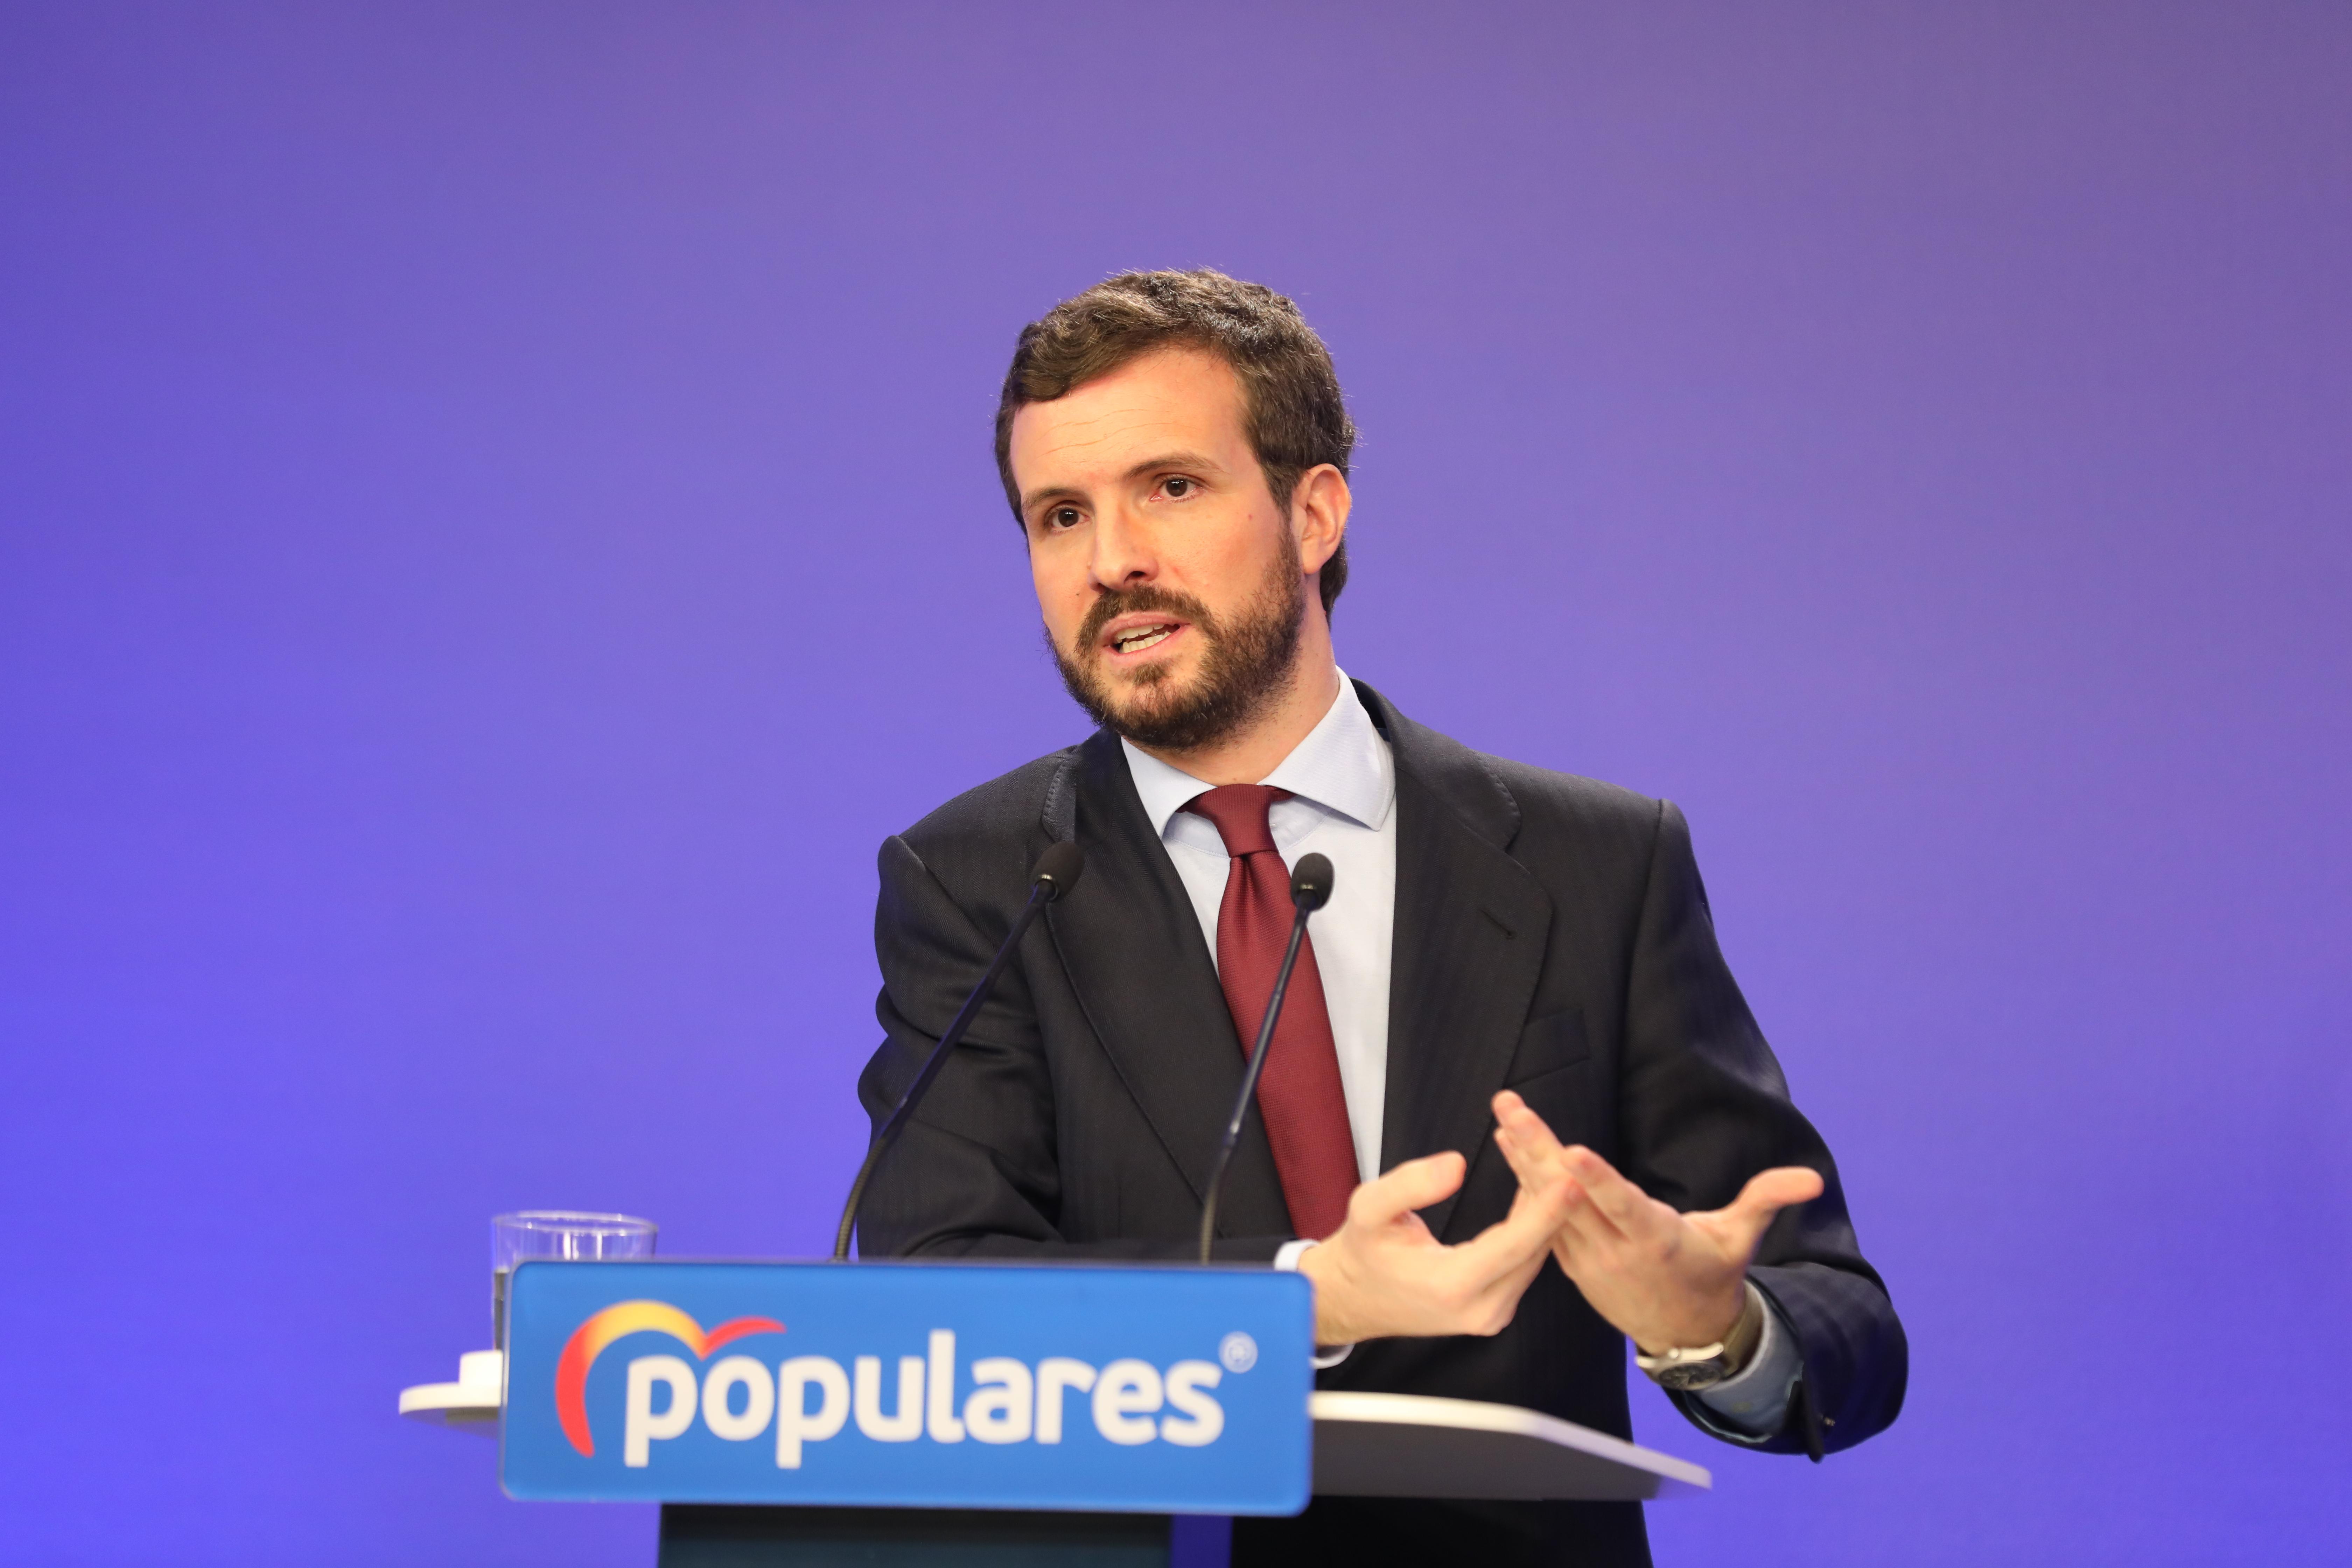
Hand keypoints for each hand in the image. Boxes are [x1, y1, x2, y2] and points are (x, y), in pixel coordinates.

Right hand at [1296, 1147, 1575, 1345]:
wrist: (1354, 1296)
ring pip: (1533, 1258)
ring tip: (1553, 1168)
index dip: (1546, 1211)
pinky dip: (1532, 1228)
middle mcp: (1481, 1311)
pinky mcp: (1496, 1310)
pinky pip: (1524, 1264)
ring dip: (1545, 1214)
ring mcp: (1491, 1316)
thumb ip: (1410, 1184)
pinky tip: (1536, 1191)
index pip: (1513, 1245)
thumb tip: (1457, 1164)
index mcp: (1451, 1287)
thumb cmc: (1363, 1249)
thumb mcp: (1370, 1207)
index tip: (1573, 1180)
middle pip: (1532, 1252)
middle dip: (1552, 1204)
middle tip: (1569, 1160)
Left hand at [1490, 1089, 1823, 1352]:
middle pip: (1571, 1196)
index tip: (1570, 1150)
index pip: (1622, 1206)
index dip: (1596, 1180)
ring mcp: (1587, 1258)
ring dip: (1523, 1161)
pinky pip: (1541, 1221)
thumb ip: (1766, 1200)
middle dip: (1539, 1149)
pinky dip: (1523, 1187)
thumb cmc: (1713, 1273)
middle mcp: (1615, 1249)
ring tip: (1503, 1118)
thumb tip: (1813, 1178)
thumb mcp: (1741, 1238)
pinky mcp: (1571, 1261)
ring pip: (1548, 1206)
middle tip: (1513, 1108)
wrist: (1684, 1332)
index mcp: (1656, 1240)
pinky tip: (1508, 1148)